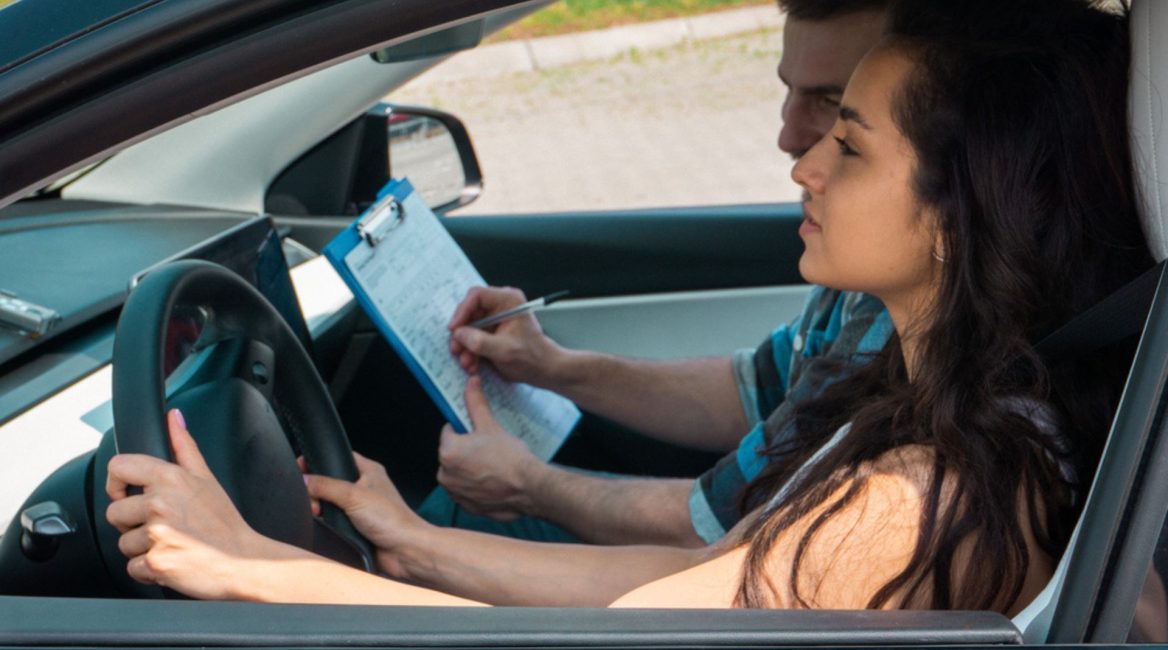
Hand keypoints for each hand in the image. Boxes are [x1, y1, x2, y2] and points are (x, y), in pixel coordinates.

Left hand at [105, 409, 272, 599]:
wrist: (243, 562)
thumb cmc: (225, 524)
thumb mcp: (207, 479)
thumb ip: (184, 446)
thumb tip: (173, 418)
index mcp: (170, 478)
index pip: (118, 467)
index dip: (116, 482)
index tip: (125, 494)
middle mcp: (160, 503)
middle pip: (114, 512)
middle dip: (132, 524)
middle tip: (161, 527)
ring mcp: (157, 534)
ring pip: (123, 543)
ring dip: (141, 549)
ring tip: (170, 545)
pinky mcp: (156, 563)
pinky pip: (132, 568)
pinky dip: (148, 570)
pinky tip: (170, 560)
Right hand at [301, 452, 424, 578]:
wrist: (404, 551)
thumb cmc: (392, 520)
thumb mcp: (354, 496)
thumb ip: (326, 486)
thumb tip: (305, 480)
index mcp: (368, 471)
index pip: (338, 457)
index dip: (320, 460)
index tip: (303, 467)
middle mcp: (364, 487)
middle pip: (329, 481)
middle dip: (316, 490)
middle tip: (314, 499)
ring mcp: (359, 507)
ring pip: (329, 502)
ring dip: (321, 508)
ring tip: (319, 513)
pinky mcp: (355, 526)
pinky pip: (333, 521)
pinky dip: (327, 523)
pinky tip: (328, 526)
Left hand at [437, 376, 542, 520]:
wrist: (530, 488)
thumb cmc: (510, 458)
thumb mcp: (491, 426)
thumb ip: (475, 404)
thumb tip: (470, 383)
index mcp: (448, 452)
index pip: (449, 432)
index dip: (465, 430)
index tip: (478, 433)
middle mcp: (446, 475)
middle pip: (452, 454)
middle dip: (466, 451)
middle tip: (488, 450)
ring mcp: (456, 494)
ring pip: (459, 474)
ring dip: (469, 470)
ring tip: (492, 466)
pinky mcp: (467, 507)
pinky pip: (466, 492)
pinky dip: (476, 487)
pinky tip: (492, 481)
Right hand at [448, 286, 562, 385]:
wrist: (542, 369)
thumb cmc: (532, 356)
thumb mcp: (505, 350)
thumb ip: (481, 342)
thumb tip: (460, 334)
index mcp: (508, 300)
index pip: (477, 296)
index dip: (462, 311)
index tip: (454, 328)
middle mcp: (500, 306)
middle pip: (470, 312)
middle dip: (462, 333)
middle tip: (457, 349)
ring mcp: (495, 318)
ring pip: (469, 327)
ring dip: (465, 346)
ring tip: (467, 362)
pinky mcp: (491, 331)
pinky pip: (473, 337)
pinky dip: (470, 351)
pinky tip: (472, 364)